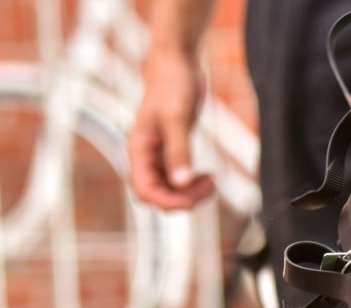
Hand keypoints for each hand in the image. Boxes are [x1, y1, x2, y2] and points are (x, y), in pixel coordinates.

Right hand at [130, 48, 214, 208]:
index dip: (168, 202)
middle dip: (181, 199)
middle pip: (157, 195)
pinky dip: (192, 182)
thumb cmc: (173, 84)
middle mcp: (144, 156)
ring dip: (189, 192)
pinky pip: (177, 178)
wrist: (177, 62)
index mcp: (138, 150)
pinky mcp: (171, 150)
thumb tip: (182, 182)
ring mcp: (157, 155)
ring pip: (169, 189)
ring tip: (212, 182)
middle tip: (209, 187)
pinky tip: (208, 176)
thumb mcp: (177, 119)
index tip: (193, 200)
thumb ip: (179, 152)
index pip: (145, 191)